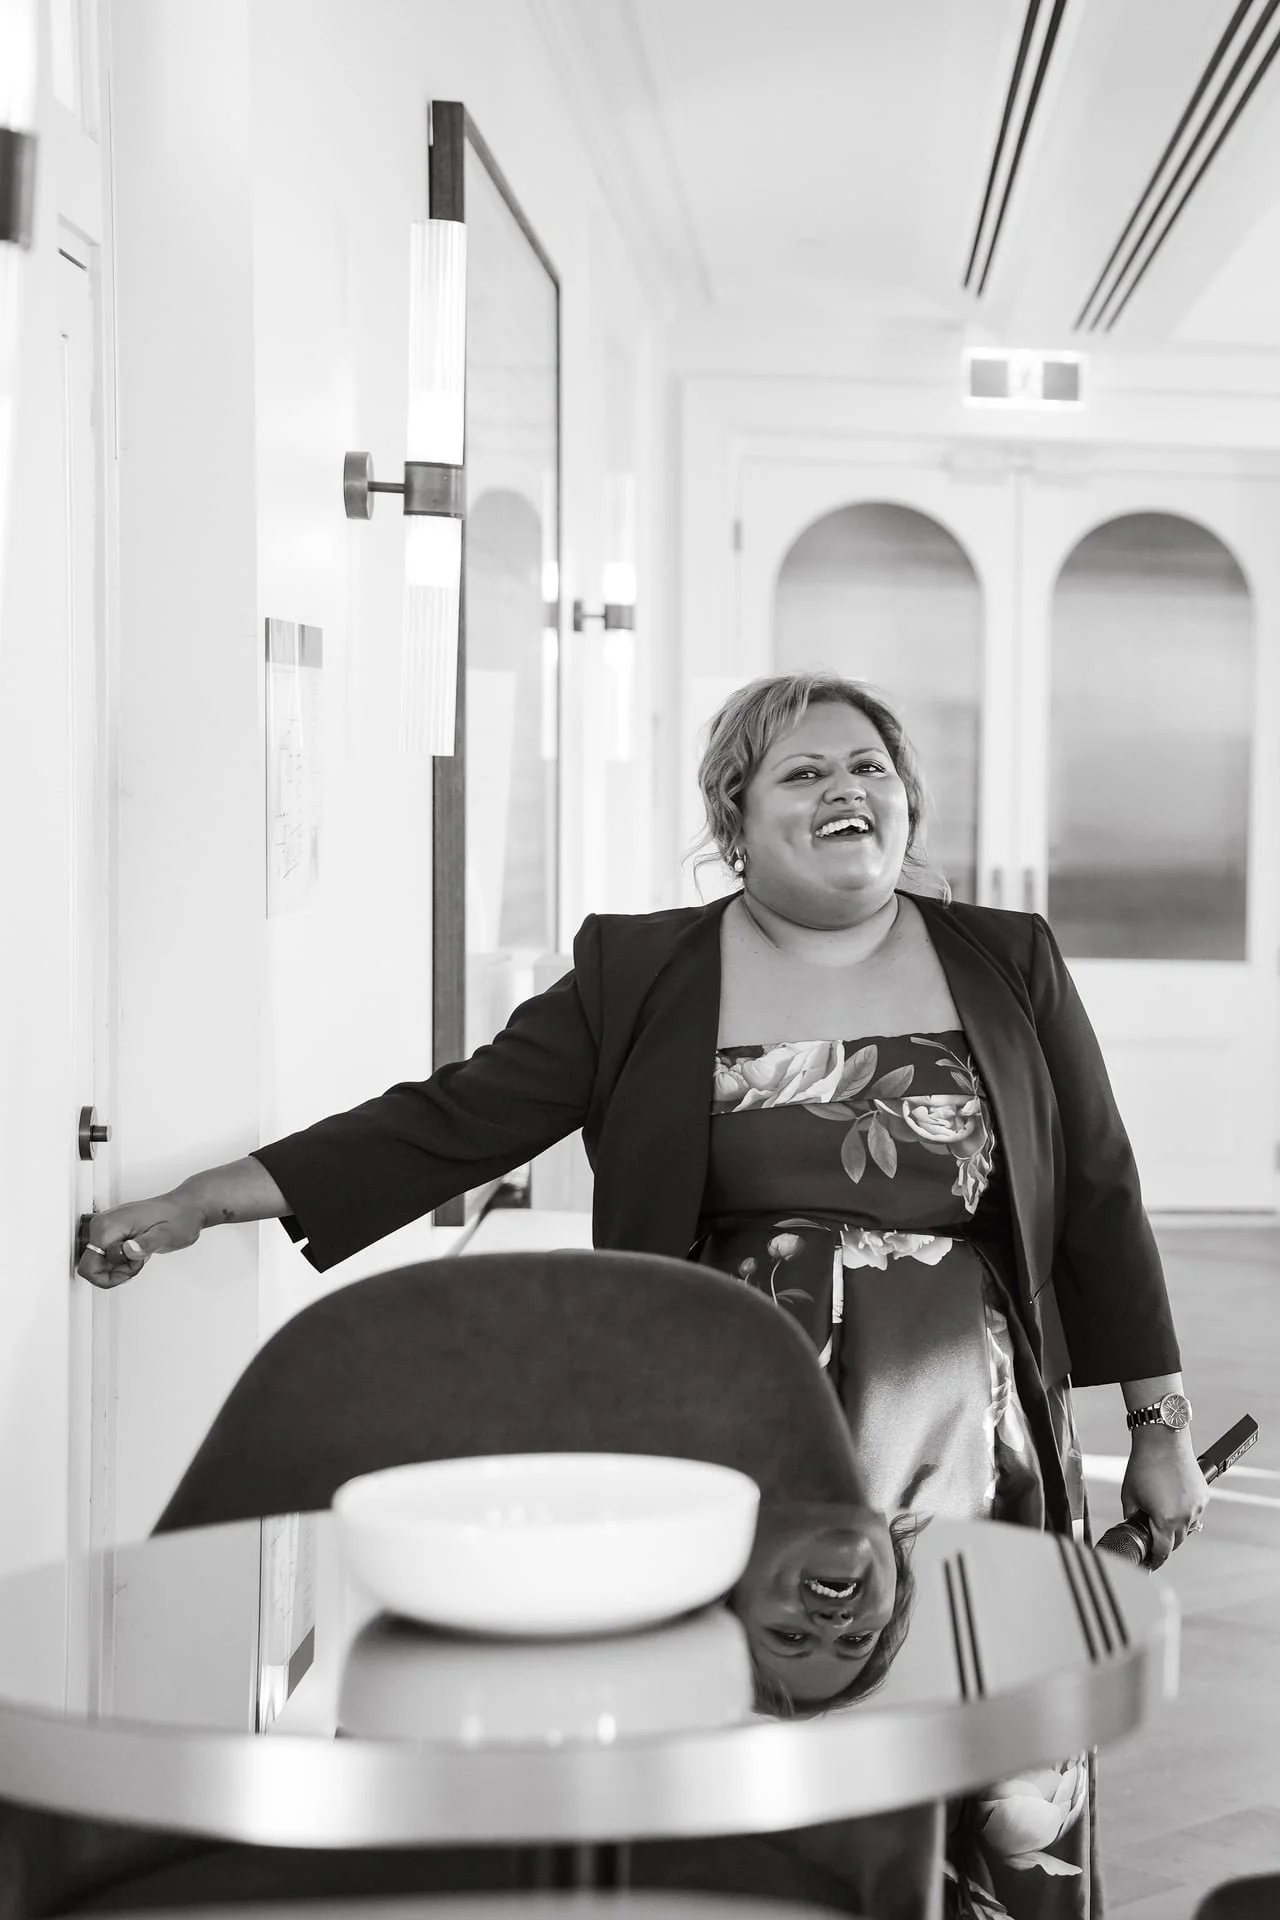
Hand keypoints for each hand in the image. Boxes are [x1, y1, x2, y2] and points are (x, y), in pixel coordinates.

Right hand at [77, 1195, 204, 1289]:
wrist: (185, 1208)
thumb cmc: (178, 1218)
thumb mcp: (166, 1235)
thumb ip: (146, 1244)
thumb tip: (128, 1250)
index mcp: (108, 1226)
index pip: (88, 1267)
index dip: (111, 1276)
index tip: (131, 1267)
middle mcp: (102, 1225)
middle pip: (91, 1266)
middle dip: (115, 1272)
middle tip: (138, 1261)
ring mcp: (106, 1228)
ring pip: (99, 1263)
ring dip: (120, 1267)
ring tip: (140, 1255)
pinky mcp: (112, 1232)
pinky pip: (107, 1256)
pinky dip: (122, 1261)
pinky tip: (137, 1253)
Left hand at [1121, 1428, 1209, 1567]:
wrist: (1163, 1441)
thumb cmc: (1146, 1464)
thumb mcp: (1130, 1495)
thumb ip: (1132, 1516)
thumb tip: (1134, 1525)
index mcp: (1166, 1520)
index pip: (1163, 1551)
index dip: (1155, 1559)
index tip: (1152, 1563)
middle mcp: (1186, 1516)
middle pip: (1177, 1541)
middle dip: (1165, 1541)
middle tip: (1153, 1534)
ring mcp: (1197, 1506)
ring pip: (1188, 1527)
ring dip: (1176, 1526)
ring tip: (1162, 1510)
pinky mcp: (1204, 1496)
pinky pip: (1195, 1512)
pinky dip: (1185, 1511)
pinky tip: (1174, 1500)